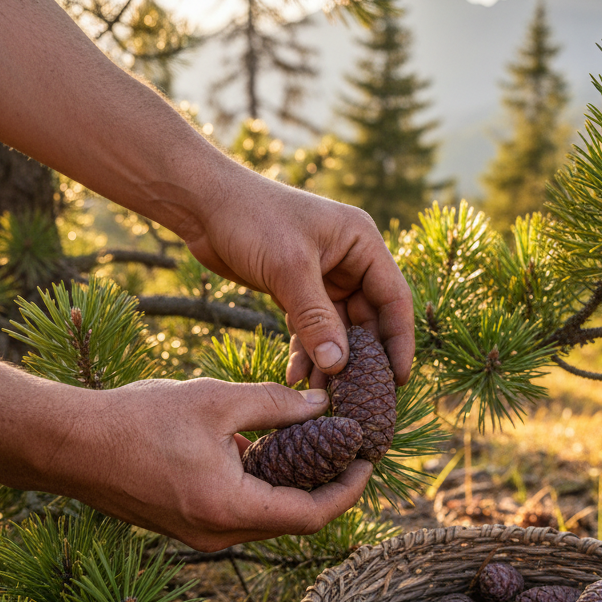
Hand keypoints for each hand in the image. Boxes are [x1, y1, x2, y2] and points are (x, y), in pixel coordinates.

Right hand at [69, 378, 371, 549]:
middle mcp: (218, 534)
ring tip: (315, 445)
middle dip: (326, 487)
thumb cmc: (136, 420)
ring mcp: (200, 534)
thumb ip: (275, 404)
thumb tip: (320, 404)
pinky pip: (240, 512)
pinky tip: (266, 449)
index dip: (347, 490)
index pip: (312, 515)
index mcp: (230, 509)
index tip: (366, 461)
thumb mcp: (216, 401)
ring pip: (266, 517)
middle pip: (293, 520)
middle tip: (347, 451)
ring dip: (293, 485)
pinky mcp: (186, 524)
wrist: (68, 444)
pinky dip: (262, 486)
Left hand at [180, 163, 414, 387]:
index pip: (394, 299)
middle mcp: (349, 261)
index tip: (397, 380)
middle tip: (357, 397)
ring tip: (320, 395)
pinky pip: (311, 330)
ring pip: (338, 330)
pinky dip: (306, 353)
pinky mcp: (297, 291)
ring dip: (330, 362)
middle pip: (369, 320)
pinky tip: (295, 377)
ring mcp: (324, 278)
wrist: (202, 204)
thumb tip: (339, 365)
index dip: (399, 341)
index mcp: (362, 243)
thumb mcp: (289, 268)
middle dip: (360, 359)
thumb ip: (317, 318)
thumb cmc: (251, 218)